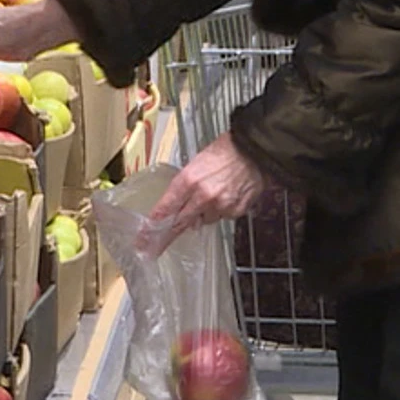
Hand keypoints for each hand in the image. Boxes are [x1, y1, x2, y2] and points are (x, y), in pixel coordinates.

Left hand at [141, 133, 269, 256]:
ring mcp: (220, 206)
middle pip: (179, 223)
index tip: (143, 240)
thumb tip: (180, 206)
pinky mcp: (235, 212)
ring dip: (202, 213)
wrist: (256, 150)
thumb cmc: (227, 151)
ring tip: (213, 193)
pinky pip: (222, 217)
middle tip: (153, 249)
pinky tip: (227, 195)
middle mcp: (202, 196)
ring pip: (203, 220)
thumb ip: (186, 186)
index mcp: (188, 180)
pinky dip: (221, 210)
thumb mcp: (197, 162)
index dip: (152, 226)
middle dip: (166, 236)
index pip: (165, 209)